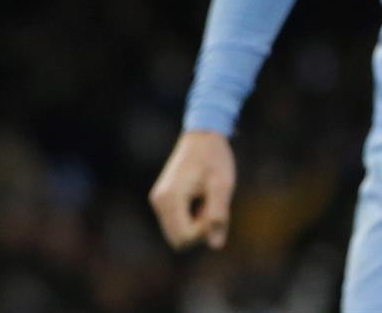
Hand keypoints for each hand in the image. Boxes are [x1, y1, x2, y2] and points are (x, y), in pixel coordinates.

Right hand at [148, 130, 236, 250]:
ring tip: (206, 200)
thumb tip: (215, 246)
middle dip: (199, 231)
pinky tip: (201, 198)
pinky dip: (192, 218)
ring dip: (196, 225)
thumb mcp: (222, 185)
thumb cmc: (214, 157)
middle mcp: (159, 201)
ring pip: (178, 233)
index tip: (217, 211)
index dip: (204, 232)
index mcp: (170, 198)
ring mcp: (158, 201)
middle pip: (178, 240)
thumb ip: (219, 215)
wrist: (203, 135)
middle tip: (212, 205)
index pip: (184, 238)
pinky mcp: (163, 200)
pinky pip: (177, 223)